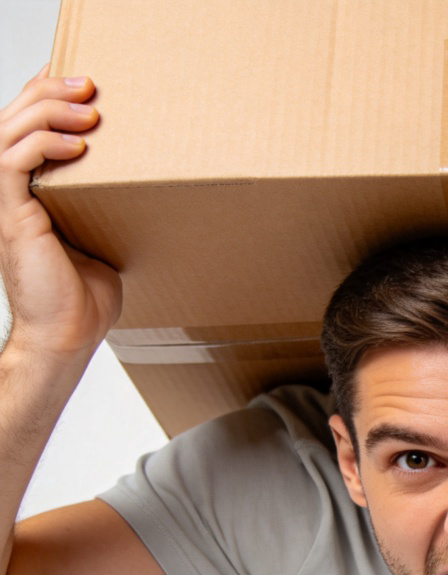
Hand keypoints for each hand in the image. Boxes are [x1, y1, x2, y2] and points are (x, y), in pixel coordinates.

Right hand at [0, 66, 120, 359]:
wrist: (68, 334)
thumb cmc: (83, 298)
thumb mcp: (105, 239)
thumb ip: (110, 209)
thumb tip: (144, 192)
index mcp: (30, 191)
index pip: (26, 127)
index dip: (45, 96)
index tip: (80, 78)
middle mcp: (12, 190)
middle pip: (15, 117)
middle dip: (50, 92)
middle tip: (90, 84)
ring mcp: (7, 201)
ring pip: (9, 130)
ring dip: (48, 110)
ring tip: (89, 108)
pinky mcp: (12, 216)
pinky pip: (12, 163)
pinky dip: (43, 145)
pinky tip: (79, 147)